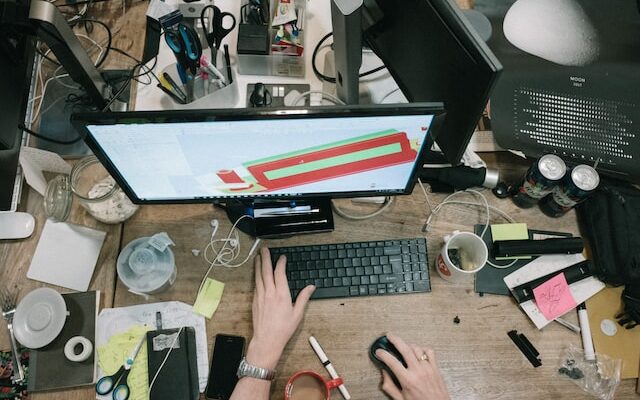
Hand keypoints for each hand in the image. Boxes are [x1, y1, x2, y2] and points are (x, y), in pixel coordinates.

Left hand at [246, 247, 314, 369]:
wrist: (267, 340)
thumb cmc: (283, 329)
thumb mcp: (298, 314)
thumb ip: (304, 298)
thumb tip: (311, 287)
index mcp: (282, 295)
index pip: (280, 273)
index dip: (281, 263)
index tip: (282, 258)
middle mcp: (270, 293)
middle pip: (266, 271)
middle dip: (265, 258)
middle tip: (264, 249)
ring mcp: (260, 296)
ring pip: (258, 276)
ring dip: (258, 265)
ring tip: (258, 257)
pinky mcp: (255, 301)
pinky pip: (255, 285)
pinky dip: (256, 276)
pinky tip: (257, 273)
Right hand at [376, 333, 449, 399]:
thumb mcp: (400, 399)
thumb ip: (389, 386)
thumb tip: (384, 373)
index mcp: (407, 380)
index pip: (392, 362)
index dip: (383, 354)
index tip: (379, 351)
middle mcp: (418, 372)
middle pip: (405, 348)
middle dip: (395, 339)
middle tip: (389, 336)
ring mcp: (428, 368)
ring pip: (417, 348)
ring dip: (408, 344)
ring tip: (403, 345)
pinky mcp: (436, 368)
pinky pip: (429, 352)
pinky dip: (422, 349)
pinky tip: (418, 351)